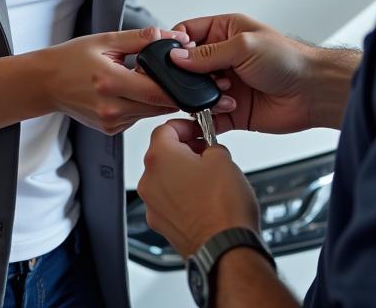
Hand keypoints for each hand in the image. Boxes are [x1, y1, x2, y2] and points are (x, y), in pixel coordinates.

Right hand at [43, 26, 235, 135]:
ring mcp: (111, 123)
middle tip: (211, 86)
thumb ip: (143, 39)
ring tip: (179, 84)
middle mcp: (111, 109)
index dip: (185, 88)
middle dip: (183, 95)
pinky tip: (144, 91)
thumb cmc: (72, 59)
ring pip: (151, 112)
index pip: (158, 91)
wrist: (45, 83)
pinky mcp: (111, 130)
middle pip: (159, 105)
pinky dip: (147, 105)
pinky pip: (139, 117)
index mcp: (110, 83)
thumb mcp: (107, 40)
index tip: (208, 83)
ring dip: (165, 99)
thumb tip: (174, 37)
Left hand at [138, 120, 259, 256]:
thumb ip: (210, 144)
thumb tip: (208, 148)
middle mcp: (149, 182)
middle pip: (162, 154)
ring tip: (209, 178)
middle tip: (207, 151)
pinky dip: (182, 195)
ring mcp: (153, 206)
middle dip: (185, 150)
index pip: (165, 128)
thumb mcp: (223, 158)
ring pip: (165, 178)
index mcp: (159, 158)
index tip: (198, 128)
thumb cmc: (223, 208)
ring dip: (183, 173)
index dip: (185, 125)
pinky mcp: (161, 225)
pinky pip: (169, 201)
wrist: (226, 249)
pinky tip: (204, 199)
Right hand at [169, 14, 358, 135]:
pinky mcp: (231, 110)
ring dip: (200, 96)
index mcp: (225, 32)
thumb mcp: (245, 46)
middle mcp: (222, 58)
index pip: (188, 33)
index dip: (176, 44)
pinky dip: (204, 118)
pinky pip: (207, 116)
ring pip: (194, 92)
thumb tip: (178, 56)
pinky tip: (216, 112)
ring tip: (218, 94)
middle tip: (191, 81)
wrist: (312, 92)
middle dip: (185, 75)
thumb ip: (209, 53)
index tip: (169, 56)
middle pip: (186, 66)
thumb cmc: (288, 59)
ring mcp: (225, 84)